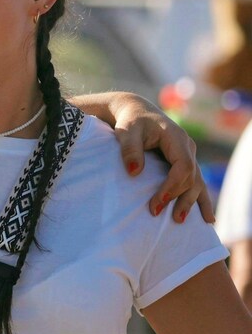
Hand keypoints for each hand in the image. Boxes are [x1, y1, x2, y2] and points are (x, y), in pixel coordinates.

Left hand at [109, 93, 212, 222]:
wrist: (137, 112)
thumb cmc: (131, 121)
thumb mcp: (126, 131)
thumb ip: (130, 149)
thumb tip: (133, 172)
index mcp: (177, 138)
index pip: (182, 167)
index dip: (172, 186)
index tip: (156, 203)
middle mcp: (187, 148)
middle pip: (191, 178)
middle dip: (177, 198)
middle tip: (156, 213)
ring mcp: (189, 156)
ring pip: (196, 183)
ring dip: (190, 202)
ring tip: (179, 220)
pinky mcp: (184, 163)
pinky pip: (196, 183)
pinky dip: (201, 200)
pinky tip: (207, 219)